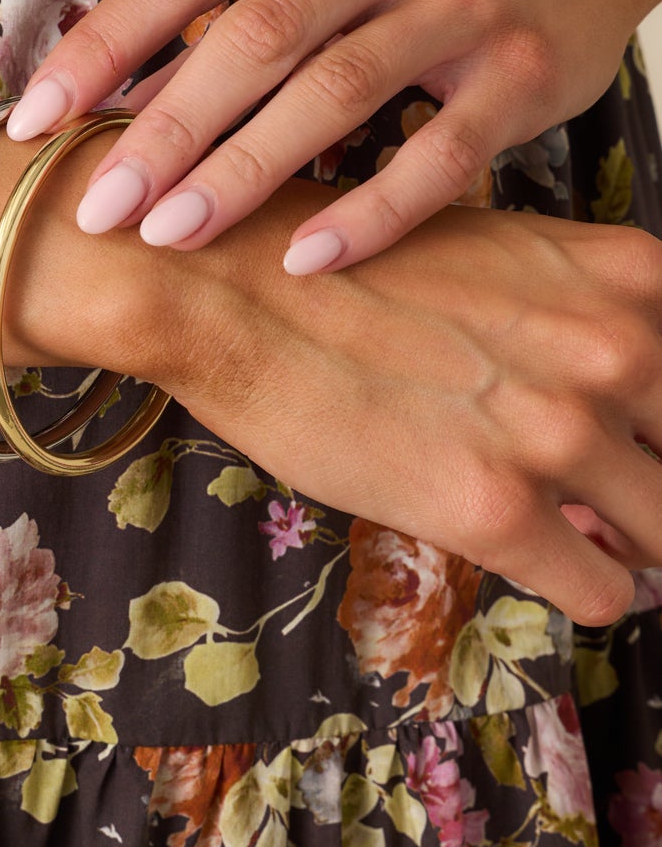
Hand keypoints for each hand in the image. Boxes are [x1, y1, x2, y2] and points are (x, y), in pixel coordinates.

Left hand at [5, 0, 654, 274]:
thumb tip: (110, 96)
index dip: (105, 43)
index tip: (36, 118)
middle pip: (256, 34)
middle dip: (165, 128)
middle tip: (98, 207)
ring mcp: (465, 0)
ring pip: (338, 93)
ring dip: (244, 172)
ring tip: (170, 234)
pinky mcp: (525, 72)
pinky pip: (438, 156)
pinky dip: (369, 213)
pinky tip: (304, 257)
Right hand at [161, 177, 661, 626]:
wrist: (228, 286)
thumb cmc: (348, 262)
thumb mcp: (502, 254)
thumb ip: (585, 315)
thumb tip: (628, 402)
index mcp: (630, 278)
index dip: (661, 423)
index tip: (635, 439)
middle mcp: (617, 350)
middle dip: (653, 485)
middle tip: (607, 494)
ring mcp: (560, 433)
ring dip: (626, 543)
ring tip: (576, 530)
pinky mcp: (496, 509)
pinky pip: (604, 593)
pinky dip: (586, 587)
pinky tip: (544, 559)